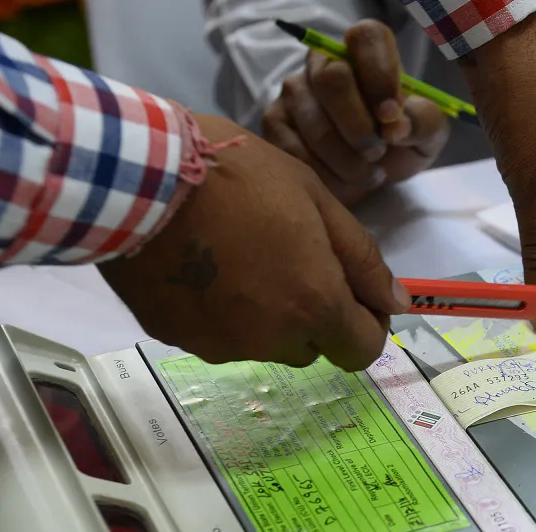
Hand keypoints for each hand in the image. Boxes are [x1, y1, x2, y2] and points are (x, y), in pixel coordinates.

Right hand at [99, 114, 410, 370]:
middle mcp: (271, 338)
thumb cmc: (238, 175)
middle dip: (312, 314)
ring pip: (262, 343)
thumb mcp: (317, 200)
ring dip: (264, 314)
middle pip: (311, 347)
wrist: (138, 176)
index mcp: (315, 305)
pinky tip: (200, 265)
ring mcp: (220, 345)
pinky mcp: (177, 339)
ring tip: (236, 255)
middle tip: (286, 258)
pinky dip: (218, 311)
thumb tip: (397, 304)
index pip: (362, 351)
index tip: (353, 294)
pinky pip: (215, 335)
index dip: (365, 325)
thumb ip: (362, 260)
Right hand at [262, 21, 449, 205]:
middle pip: (333, 79)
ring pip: (314, 123)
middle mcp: (324, 62)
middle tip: (378, 153)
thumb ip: (423, 121)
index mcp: (365, 51)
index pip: (366, 38)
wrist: (375, 173)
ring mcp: (294, 90)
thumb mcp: (427, 133)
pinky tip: (344, 181)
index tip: (391, 116)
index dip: (379, 76)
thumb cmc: (402, 142)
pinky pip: (294, 150)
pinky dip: (326, 175)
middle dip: (359, 127)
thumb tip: (396, 126)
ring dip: (347, 161)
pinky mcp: (275, 123)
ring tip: (368, 174)